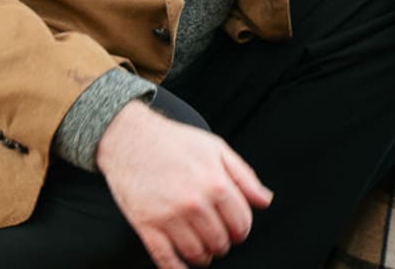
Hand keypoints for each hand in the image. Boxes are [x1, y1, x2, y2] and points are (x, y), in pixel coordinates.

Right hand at [95, 100, 272, 267]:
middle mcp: (194, 202)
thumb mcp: (216, 149)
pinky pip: (166, 259)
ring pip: (197, 254)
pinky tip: (182, 266)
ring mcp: (169, 216)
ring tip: (202, 250)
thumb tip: (265, 200)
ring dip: (203, 257)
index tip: (236, 230)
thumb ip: (244, 176)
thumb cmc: (174, 142)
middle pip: (220, 241)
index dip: (241, 230)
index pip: (241, 223)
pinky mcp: (147, 226)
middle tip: (218, 238)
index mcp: (215, 183)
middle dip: (223, 243)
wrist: (130, 138)